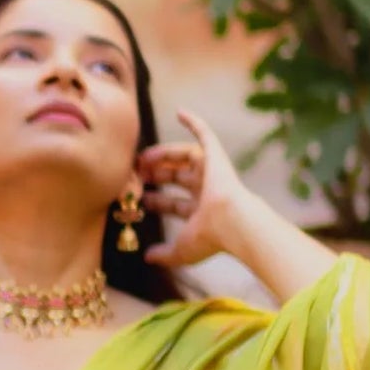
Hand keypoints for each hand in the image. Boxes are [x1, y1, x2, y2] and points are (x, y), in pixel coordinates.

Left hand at [139, 108, 255, 269]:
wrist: (232, 222)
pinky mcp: (216, 156)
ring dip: (164, 155)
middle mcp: (207, 190)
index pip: (175, 205)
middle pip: (177, 178)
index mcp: (201, 212)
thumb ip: (165, 254)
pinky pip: (205, 134)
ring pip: (185, 158)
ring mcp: (212, 172)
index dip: (157, 202)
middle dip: (157, 176)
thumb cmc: (210, 237)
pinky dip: (195, 122)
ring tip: (144, 157)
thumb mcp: (181, 250)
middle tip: (137, 174)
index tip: (140, 198)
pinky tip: (180, 112)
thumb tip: (148, 257)